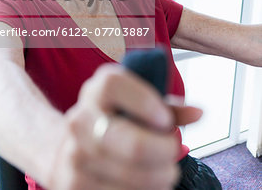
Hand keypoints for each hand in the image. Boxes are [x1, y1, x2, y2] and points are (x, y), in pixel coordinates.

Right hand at [49, 63, 201, 189]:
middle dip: (164, 154)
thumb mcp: (135, 104)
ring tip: (163, 173)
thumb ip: (167, 107)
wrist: (67, 146)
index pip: (114, 86)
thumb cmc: (114, 121)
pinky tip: (145, 184)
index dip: (144, 101)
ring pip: (132, 177)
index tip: (165, 120)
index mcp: (96, 90)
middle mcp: (80, 119)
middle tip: (173, 153)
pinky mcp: (74, 186)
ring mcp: (74, 154)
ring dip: (159, 179)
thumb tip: (198, 112)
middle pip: (132, 144)